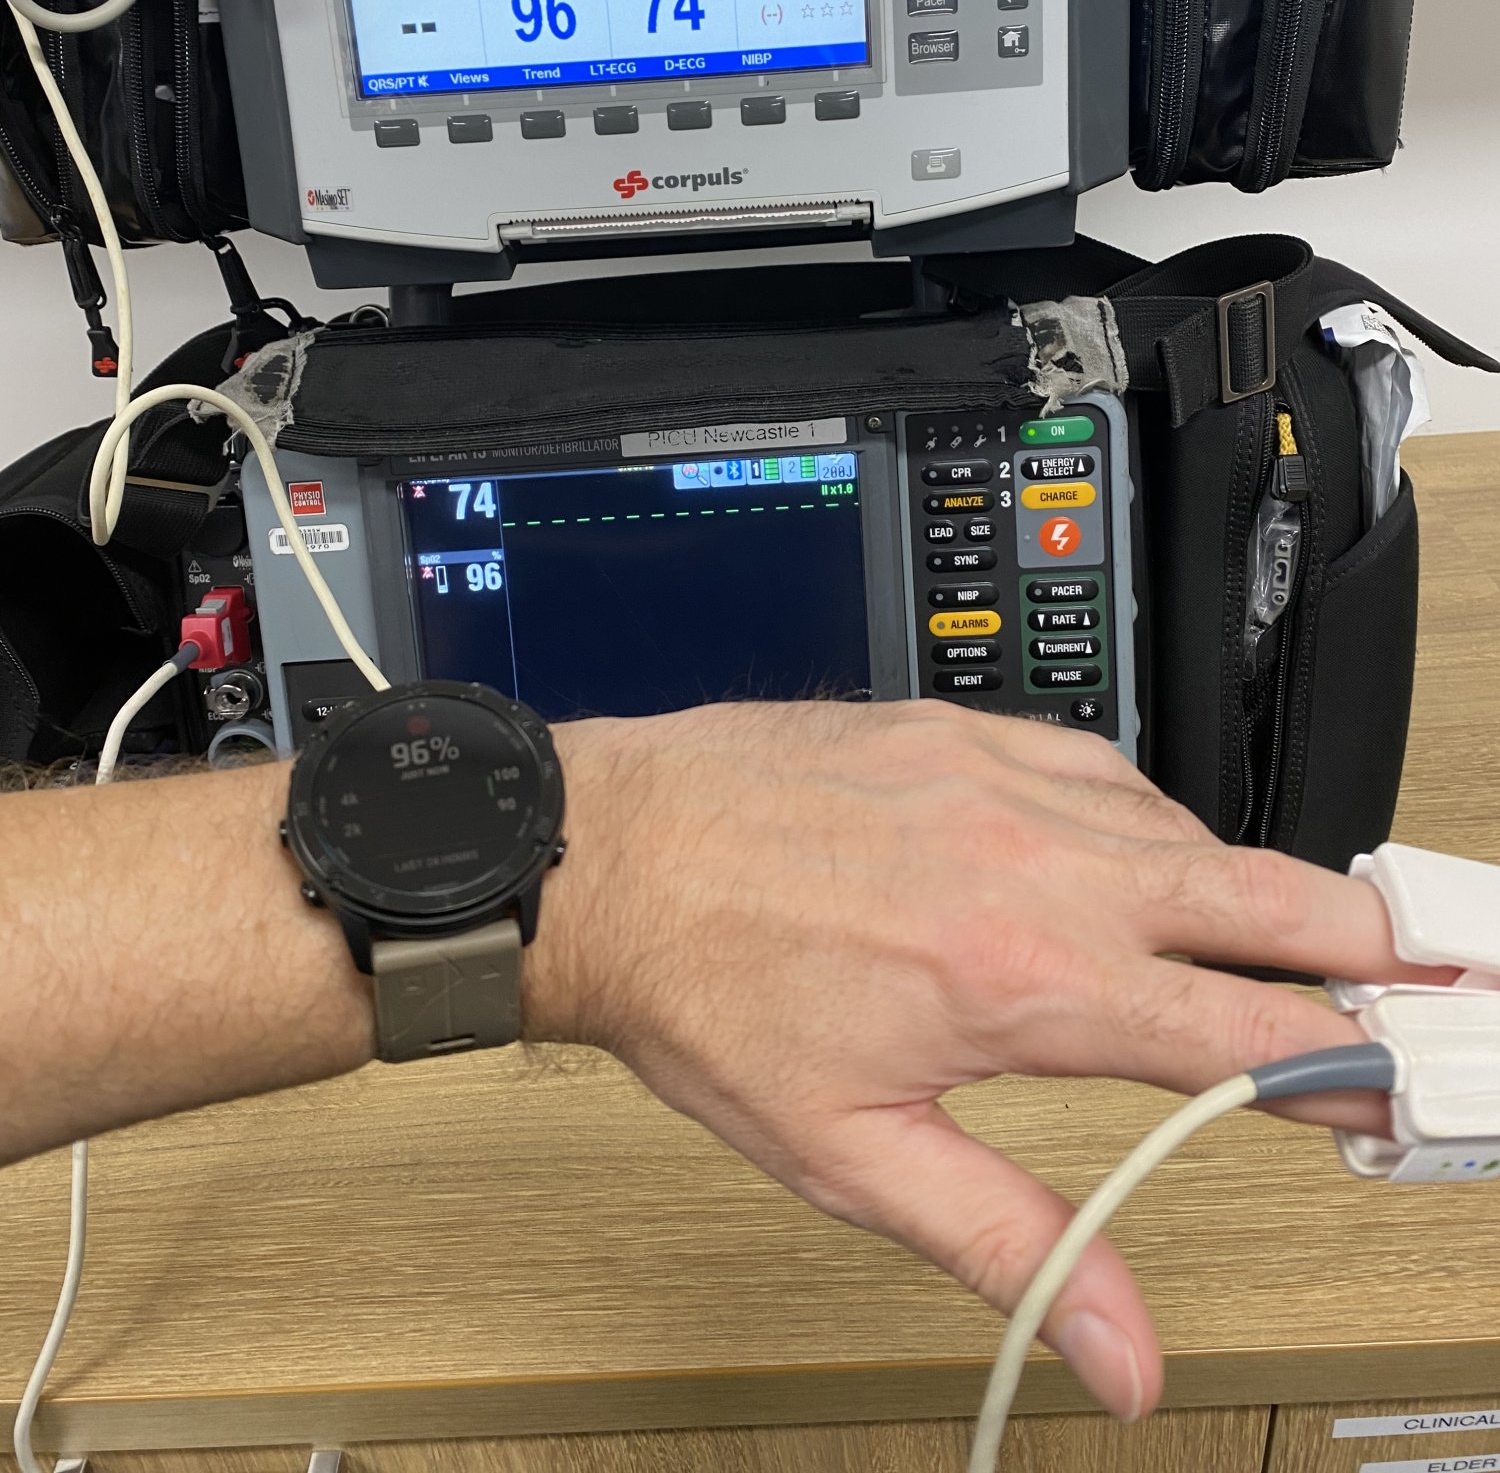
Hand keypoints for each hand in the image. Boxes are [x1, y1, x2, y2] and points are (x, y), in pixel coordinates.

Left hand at [527, 701, 1419, 1420]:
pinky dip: (1145, 822)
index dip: (1346, 1065)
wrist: (607, 853)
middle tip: (1419, 978)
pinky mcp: (965, 730)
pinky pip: (1108, 766)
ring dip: (1244, 890)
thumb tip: (1124, 1357)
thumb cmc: (711, 997)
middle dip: (1365, 945)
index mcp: (1029, 979)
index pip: (1248, 1031)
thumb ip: (1014, 1252)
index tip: (1393, 1086)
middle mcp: (1041, 861)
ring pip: (1192, 830)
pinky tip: (1129, 858)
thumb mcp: (854, 1158)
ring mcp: (1006, 779)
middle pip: (1270, 896)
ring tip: (1263, 943)